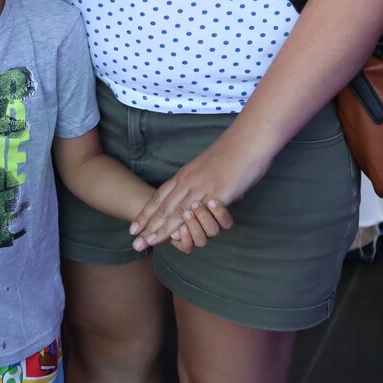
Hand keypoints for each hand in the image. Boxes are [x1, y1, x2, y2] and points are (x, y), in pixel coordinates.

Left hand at [134, 128, 270, 248]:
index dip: (147, 213)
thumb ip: (206, 184)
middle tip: (134, 242)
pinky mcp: (217, 193)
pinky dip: (186, 225)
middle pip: (164, 207)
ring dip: (161, 229)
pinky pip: (198, 212)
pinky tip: (178, 235)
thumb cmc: (233, 152)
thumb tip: (210, 198)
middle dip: (148, 226)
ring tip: (148, 242)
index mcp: (185, 175)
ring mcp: (202, 187)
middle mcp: (189, 181)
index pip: (160, 196)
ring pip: (176, 212)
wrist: (248, 139)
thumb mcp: (210, 168)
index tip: (134, 227)